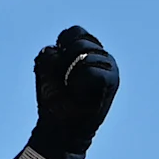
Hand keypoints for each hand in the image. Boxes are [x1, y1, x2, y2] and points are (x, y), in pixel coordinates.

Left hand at [30, 25, 119, 158]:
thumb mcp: (45, 69)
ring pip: (83, 53)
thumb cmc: (54, 99)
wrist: (59, 127)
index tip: (58, 68)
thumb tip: (60, 49)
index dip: (60, 47)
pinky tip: (80, 93)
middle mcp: (102, 56)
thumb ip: (51, 51)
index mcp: (89, 51)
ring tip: (73, 89)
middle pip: (78, 39)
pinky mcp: (112, 81)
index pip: (74, 32)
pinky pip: (89, 69)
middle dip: (63, 60)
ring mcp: (109, 68)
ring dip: (69, 73)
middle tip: (66, 82)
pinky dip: (79, 81)